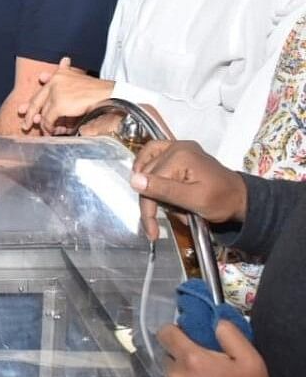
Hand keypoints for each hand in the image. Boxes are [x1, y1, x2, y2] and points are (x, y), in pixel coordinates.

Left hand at [19, 57, 113, 133]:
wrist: (113, 97)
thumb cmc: (101, 94)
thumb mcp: (80, 87)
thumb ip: (64, 87)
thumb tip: (46, 85)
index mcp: (62, 74)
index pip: (44, 85)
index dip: (34, 99)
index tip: (22, 108)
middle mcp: (57, 79)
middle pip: (38, 99)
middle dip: (30, 112)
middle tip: (26, 125)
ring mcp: (56, 91)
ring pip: (44, 112)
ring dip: (45, 124)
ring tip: (45, 132)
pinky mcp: (58, 103)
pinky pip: (49, 120)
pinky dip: (50, 128)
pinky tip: (52, 133)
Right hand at [130, 140, 247, 239]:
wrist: (241, 199)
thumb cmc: (222, 201)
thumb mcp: (194, 200)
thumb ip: (164, 190)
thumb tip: (134, 180)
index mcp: (181, 155)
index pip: (151, 182)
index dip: (148, 208)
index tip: (151, 230)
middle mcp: (178, 146)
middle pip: (147, 175)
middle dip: (151, 200)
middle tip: (158, 221)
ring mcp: (179, 147)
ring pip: (148, 167)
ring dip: (150, 187)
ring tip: (159, 202)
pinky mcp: (180, 152)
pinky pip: (154, 154)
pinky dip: (147, 166)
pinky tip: (147, 178)